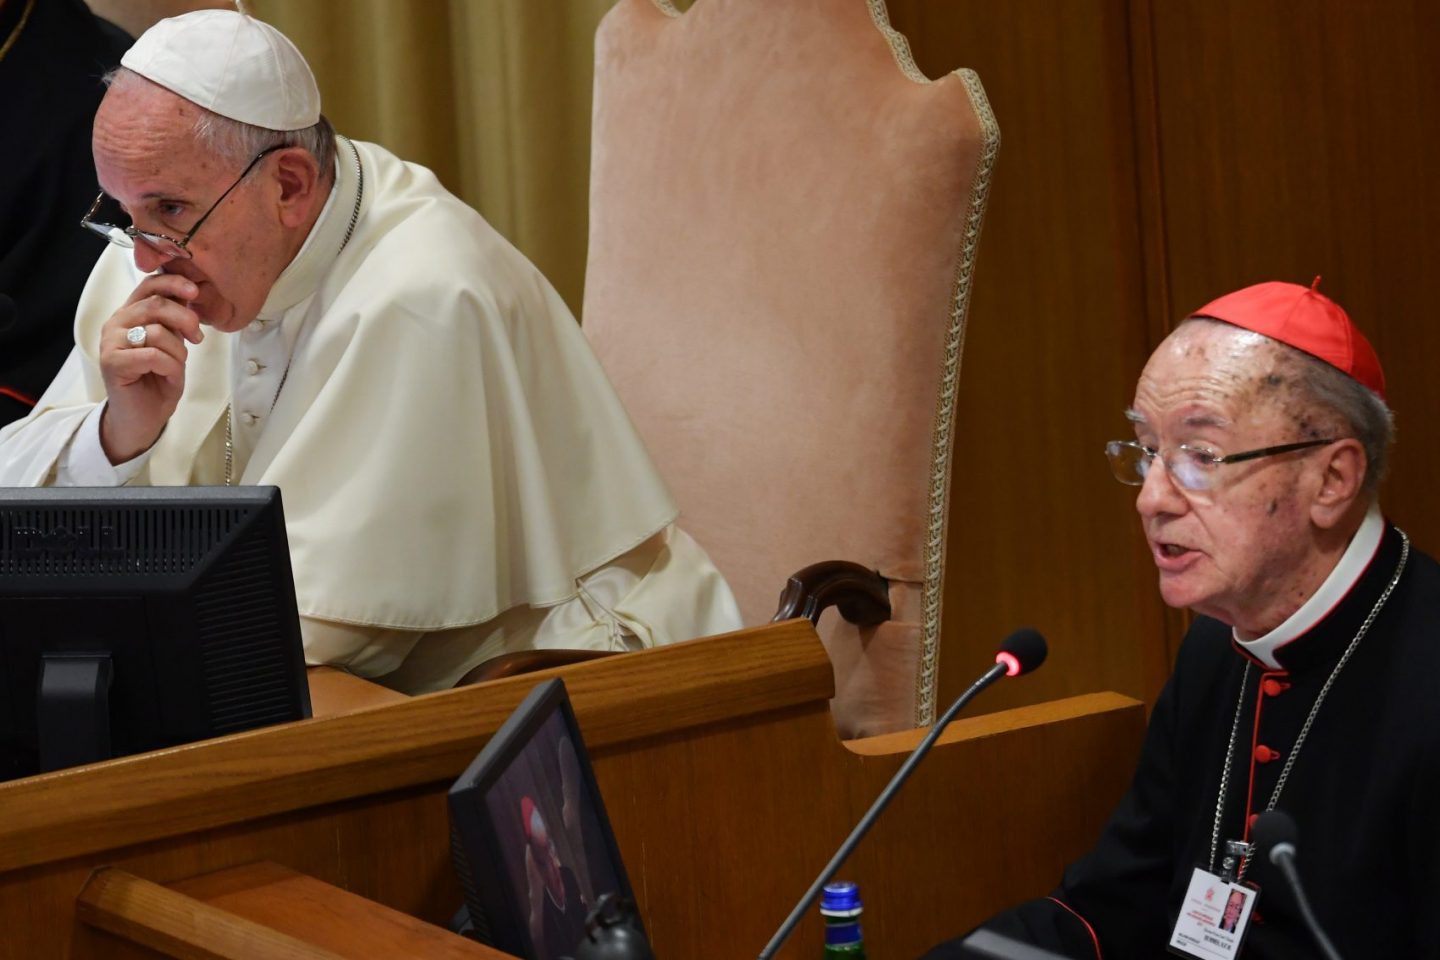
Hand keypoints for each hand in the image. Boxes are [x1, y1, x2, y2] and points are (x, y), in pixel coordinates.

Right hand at [98, 272, 204, 463]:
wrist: (143, 416)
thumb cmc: (158, 379)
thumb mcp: (174, 343)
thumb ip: (175, 320)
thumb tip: (189, 292)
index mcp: (130, 313)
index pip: (149, 285)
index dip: (173, 283)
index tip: (195, 291)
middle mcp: (116, 322)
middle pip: (156, 304)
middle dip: (185, 319)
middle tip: (197, 337)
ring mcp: (111, 341)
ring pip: (157, 332)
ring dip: (178, 351)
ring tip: (176, 364)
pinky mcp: (111, 362)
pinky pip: (153, 355)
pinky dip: (170, 366)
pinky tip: (168, 376)